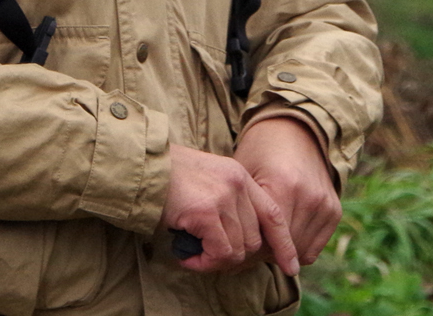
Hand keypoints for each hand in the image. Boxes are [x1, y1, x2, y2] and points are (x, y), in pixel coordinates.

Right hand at [161, 143, 298, 275]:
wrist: (142, 166)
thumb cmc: (170, 177)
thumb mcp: (209, 181)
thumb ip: (230, 204)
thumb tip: (241, 247)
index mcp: (241, 175)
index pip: (274, 214)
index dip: (284, 243)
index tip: (291, 265)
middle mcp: (237, 184)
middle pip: (255, 239)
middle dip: (235, 257)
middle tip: (209, 258)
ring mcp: (223, 197)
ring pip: (238, 250)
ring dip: (216, 261)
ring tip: (195, 256)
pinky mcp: (206, 212)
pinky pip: (219, 252)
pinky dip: (205, 263)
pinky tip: (187, 257)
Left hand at [234, 115, 339, 268]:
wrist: (296, 130)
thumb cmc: (261, 151)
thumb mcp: (244, 174)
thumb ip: (242, 211)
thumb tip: (232, 250)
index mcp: (283, 185)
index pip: (265, 239)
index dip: (247, 247)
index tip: (234, 246)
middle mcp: (309, 197)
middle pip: (283, 248)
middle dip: (262, 252)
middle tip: (246, 246)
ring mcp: (324, 205)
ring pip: (299, 252)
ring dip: (280, 252)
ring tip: (263, 239)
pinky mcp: (334, 211)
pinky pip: (313, 248)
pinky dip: (297, 247)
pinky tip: (281, 235)